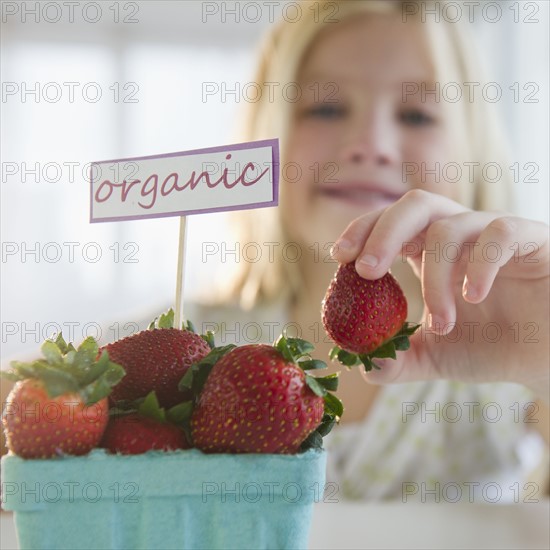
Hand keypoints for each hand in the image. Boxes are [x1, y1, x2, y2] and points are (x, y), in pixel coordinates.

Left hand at [331, 190, 549, 401]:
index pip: (388, 222)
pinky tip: (474, 298)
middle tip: (367, 271)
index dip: (362, 231)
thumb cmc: (494, 346)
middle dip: (383, 233)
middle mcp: (459, 233)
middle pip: (414, 205)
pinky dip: (480, 265)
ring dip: (435, 277)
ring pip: (450, 228)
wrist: (549, 357)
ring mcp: (493, 233)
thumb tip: (362, 364)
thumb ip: (399, 359)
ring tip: (442, 323)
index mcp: (428, 251)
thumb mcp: (436, 357)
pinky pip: (500, 234)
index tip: (339, 257)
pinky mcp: (532, 239)